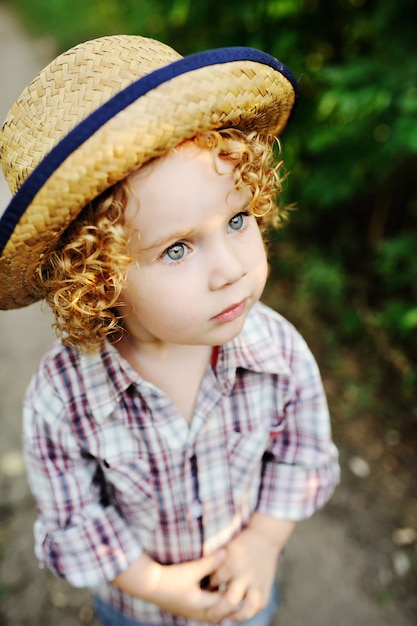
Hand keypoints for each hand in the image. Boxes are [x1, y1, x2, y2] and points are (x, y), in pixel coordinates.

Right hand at [113, 550, 228, 621]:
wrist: (149, 584)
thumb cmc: (172, 578)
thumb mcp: (193, 569)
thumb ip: (210, 562)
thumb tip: (226, 553)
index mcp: (203, 606)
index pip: (226, 602)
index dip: (234, 591)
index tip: (241, 579)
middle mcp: (198, 613)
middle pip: (220, 610)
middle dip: (228, 599)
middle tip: (237, 585)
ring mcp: (190, 612)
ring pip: (211, 610)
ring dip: (218, 600)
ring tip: (226, 586)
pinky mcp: (184, 607)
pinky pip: (203, 608)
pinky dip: (209, 600)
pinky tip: (210, 587)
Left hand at [207, 514, 294, 621]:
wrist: (264, 538)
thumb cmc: (239, 544)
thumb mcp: (225, 548)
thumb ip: (213, 562)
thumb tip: (199, 574)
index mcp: (233, 562)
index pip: (215, 581)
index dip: (208, 588)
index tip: (204, 590)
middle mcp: (245, 574)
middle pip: (230, 599)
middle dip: (219, 610)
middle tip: (210, 615)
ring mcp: (257, 582)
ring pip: (249, 606)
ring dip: (238, 615)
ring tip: (228, 617)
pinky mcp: (266, 586)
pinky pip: (260, 604)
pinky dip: (251, 611)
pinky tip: (241, 612)